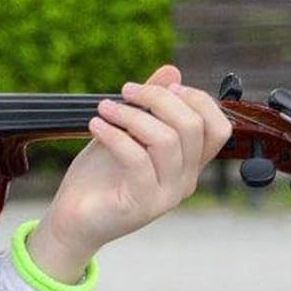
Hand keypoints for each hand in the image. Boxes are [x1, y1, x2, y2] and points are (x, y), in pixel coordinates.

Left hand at [28, 63, 231, 280]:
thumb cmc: (99, 178)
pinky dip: (115, 135)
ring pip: (167, 140)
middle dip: (158, 98)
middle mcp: (185, 180)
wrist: (72, 220)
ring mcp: (166, 195)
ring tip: (104, 108)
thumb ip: (150, 107)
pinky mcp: (141, 204)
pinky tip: (95, 125)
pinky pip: (138, 160)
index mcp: (188, 163)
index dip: (197, 99)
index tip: (163, 85)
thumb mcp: (125, 133)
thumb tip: (172, 71)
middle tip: (125, 91)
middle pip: (192, 126)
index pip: (218, 127)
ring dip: (132, 115)